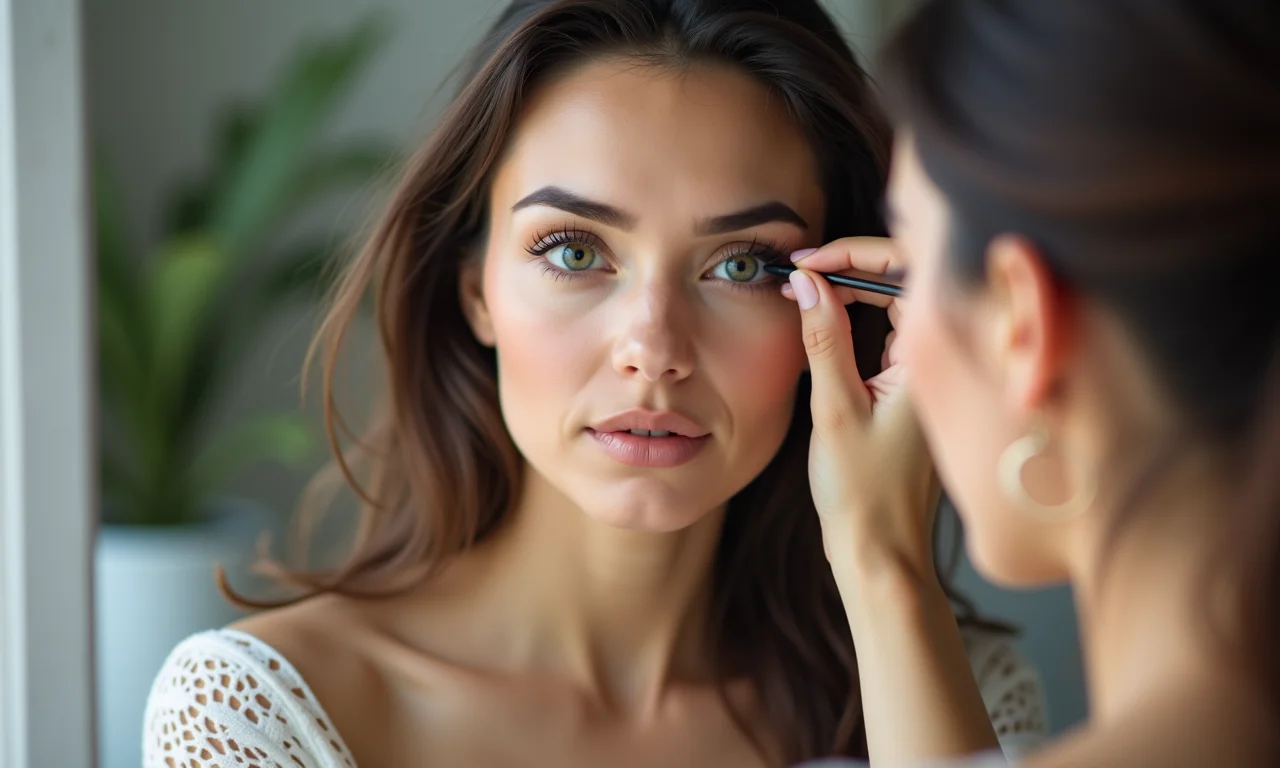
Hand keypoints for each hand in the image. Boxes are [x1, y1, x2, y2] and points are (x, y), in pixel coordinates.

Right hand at [782, 237, 938, 579]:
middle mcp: (939, 359)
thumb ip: (823, 338)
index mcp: (933, 358)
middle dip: (850, 265)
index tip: (807, 262)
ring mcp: (926, 373)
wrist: (882, 551)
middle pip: (904, 279)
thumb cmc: (865, 492)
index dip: (854, 253)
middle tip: (799, 271)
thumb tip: (806, 281)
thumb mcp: (835, 408)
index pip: (907, 270)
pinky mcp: (909, 389)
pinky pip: (887, 333)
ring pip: (894, 304)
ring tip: (805, 287)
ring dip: (851, 289)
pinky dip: (855, 318)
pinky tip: (823, 318)